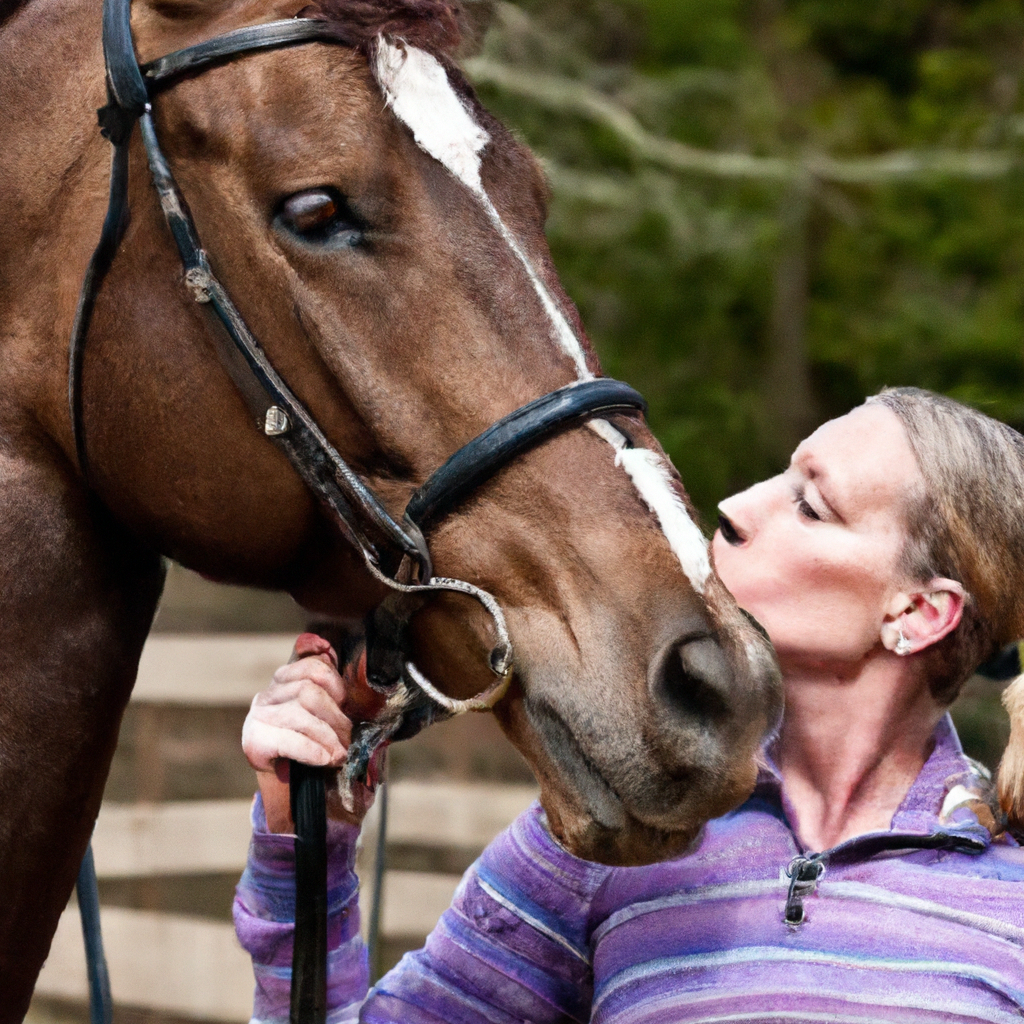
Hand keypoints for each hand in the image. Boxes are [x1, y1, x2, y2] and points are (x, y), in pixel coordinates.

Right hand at [242, 632, 384, 831]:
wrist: (288, 789)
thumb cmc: (312, 746)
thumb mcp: (326, 716)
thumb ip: (332, 691)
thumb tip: (333, 654)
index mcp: (285, 681)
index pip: (311, 666)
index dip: (333, 680)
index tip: (344, 700)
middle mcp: (268, 695)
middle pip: (308, 691)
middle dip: (335, 717)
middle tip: (348, 739)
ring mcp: (258, 717)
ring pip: (299, 714)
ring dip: (327, 736)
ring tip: (340, 754)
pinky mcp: (254, 741)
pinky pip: (288, 740)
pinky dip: (311, 750)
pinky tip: (324, 759)